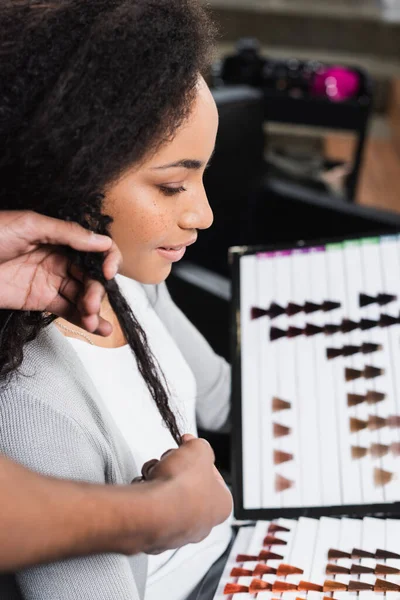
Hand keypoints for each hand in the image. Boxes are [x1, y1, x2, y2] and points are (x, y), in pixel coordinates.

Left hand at [0, 211, 121, 334]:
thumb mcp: (29, 225)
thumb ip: (68, 234)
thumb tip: (102, 241)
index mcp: (60, 237)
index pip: (95, 248)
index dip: (108, 259)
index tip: (108, 272)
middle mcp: (59, 258)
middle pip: (91, 275)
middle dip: (97, 291)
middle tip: (90, 304)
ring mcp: (51, 281)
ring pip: (82, 295)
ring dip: (94, 309)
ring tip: (93, 320)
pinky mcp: (41, 301)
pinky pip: (68, 310)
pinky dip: (84, 321)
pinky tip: (98, 329)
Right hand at [140, 434, 232, 553]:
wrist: (151, 509)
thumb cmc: (181, 488)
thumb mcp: (199, 449)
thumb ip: (199, 445)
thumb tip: (194, 445)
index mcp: (221, 505)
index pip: (213, 476)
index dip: (199, 457)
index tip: (189, 448)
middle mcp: (202, 523)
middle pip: (188, 486)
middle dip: (177, 470)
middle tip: (171, 461)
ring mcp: (177, 532)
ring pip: (168, 497)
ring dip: (160, 479)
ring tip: (156, 472)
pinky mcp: (155, 534)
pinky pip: (151, 508)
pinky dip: (147, 494)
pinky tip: (146, 486)